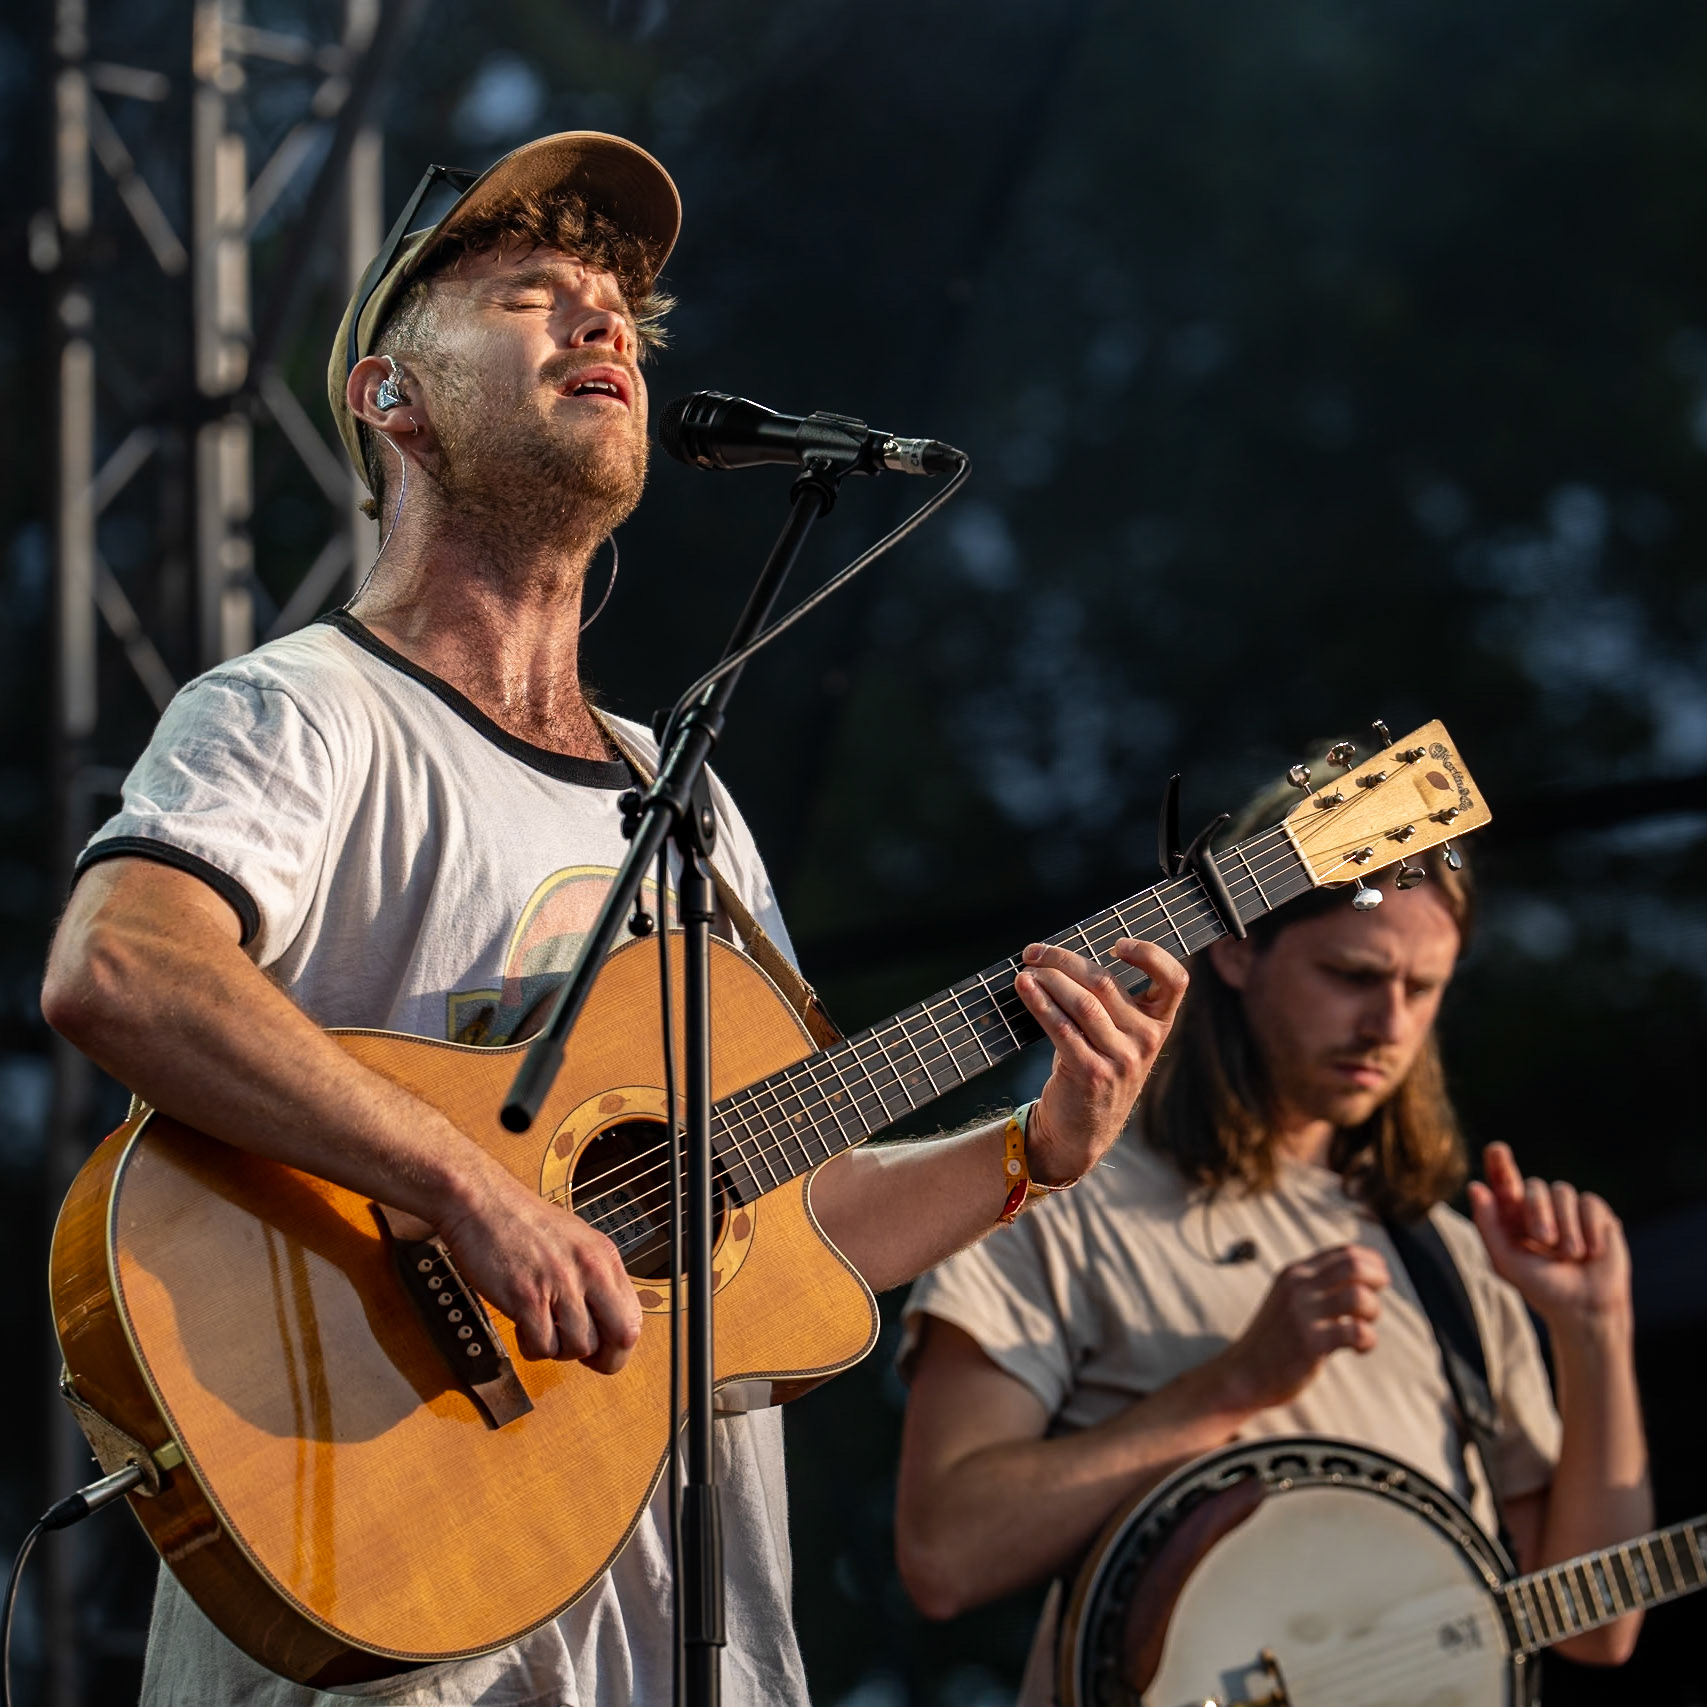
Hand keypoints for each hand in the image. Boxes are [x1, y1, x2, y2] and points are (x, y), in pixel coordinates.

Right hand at [431, 1156, 641, 1373]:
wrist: (482, 1203)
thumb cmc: (523, 1223)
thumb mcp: (577, 1242)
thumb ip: (595, 1280)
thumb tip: (606, 1325)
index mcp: (604, 1257)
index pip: (633, 1318)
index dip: (619, 1345)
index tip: (601, 1350)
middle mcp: (589, 1269)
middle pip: (621, 1337)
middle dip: (601, 1358)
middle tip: (577, 1355)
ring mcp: (560, 1283)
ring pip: (578, 1347)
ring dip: (557, 1349)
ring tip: (540, 1328)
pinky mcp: (527, 1297)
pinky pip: (542, 1346)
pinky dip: (531, 1346)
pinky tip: (522, 1326)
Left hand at [1016, 938, 1187, 1185]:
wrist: (1081, 1131)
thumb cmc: (1093, 1068)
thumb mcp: (1115, 1037)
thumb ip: (1106, 1002)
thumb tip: (1059, 957)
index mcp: (1158, 1025)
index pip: (1175, 980)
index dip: (1150, 954)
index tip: (1117, 944)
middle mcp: (1146, 1041)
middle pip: (1106, 983)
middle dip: (1064, 961)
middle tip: (1035, 952)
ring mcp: (1121, 1060)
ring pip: (1083, 1003)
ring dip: (1048, 980)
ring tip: (1026, 969)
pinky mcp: (1091, 1074)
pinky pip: (1062, 1028)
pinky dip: (1039, 1003)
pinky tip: (1024, 988)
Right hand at [1215, 1245, 1389, 1411]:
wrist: (1242, 1374)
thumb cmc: (1272, 1340)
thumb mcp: (1287, 1300)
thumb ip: (1314, 1286)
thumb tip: (1361, 1277)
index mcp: (1294, 1273)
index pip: (1343, 1252)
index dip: (1371, 1263)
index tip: (1378, 1280)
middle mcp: (1298, 1287)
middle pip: (1354, 1266)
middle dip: (1378, 1280)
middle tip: (1375, 1301)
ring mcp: (1303, 1314)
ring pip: (1359, 1296)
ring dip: (1373, 1311)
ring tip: (1364, 1326)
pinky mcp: (1311, 1343)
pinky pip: (1357, 1332)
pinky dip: (1368, 1340)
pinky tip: (1359, 1349)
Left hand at [1467, 1141, 1631, 1332]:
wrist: (1585, 1307)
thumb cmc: (1542, 1286)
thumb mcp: (1507, 1261)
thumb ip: (1488, 1225)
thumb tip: (1476, 1187)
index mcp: (1512, 1215)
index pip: (1503, 1180)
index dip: (1500, 1162)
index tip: (1497, 1149)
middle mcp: (1538, 1206)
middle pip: (1533, 1185)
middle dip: (1538, 1211)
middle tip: (1544, 1239)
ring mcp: (1567, 1207)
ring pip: (1562, 1190)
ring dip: (1566, 1227)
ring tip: (1570, 1255)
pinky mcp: (1595, 1212)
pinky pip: (1590, 1203)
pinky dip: (1590, 1229)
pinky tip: (1592, 1252)